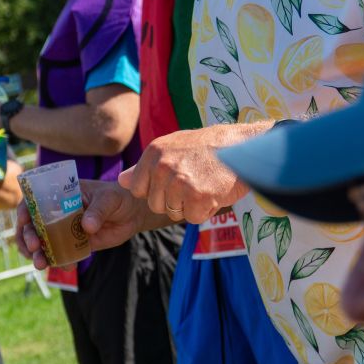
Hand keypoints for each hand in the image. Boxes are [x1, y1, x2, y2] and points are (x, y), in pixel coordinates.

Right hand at [15, 178, 147, 268]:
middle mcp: (58, 212)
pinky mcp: (74, 244)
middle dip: (28, 237)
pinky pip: (61, 254)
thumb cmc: (119, 197)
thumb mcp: (109, 199)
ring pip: (43, 242)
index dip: (24, 209)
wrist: (133, 214)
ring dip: (38, 253)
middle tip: (34, 247)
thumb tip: (87, 226)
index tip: (23, 220)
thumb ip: (98, 210)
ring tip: (40, 264)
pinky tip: (63, 266)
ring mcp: (64, 229)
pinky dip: (58, 261)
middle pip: (34, 225)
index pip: (35, 199)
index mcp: (61, 194)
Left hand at [119, 123, 270, 223]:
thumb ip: (145, 167)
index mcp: (153, 153)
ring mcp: (179, 182)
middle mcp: (162, 167)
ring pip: (174, 213)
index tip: (176, 179)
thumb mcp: (172, 147)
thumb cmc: (208, 148)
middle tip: (195, 181)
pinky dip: (205, 210)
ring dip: (191, 205)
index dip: (158, 190)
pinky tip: (213, 192)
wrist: (242, 146)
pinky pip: (193, 218)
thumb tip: (122, 181)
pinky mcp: (197, 197)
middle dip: (175, 200)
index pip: (139, 190)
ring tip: (205, 184)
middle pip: (156, 205)